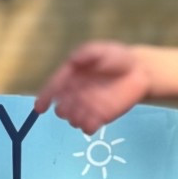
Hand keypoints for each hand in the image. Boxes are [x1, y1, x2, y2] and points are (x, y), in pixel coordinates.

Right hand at [34, 41, 152, 132]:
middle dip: (63, 109)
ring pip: (72, 120)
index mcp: (71, 76)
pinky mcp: (100, 118)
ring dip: (75, 118)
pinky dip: (87, 127)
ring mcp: (87, 107)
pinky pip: (87, 128)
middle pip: (61, 108)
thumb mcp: (101, 50)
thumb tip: (72, 60)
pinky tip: (94, 121)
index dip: (45, 98)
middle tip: (74, 103)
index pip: (53, 88)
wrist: (138, 71)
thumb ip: (86, 54)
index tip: (40, 107)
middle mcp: (75, 94)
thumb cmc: (117, 58)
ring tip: (88, 108)